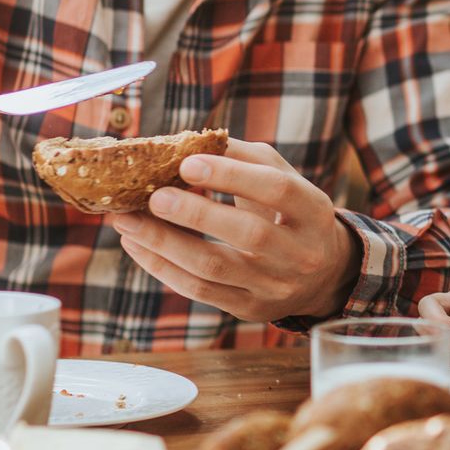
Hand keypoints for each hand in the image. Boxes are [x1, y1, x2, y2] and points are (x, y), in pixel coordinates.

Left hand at [110, 138, 355, 323]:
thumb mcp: (284, 179)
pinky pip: (199, 291)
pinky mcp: (249, 307)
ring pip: (214, 267)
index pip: (276, 190)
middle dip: (195, 214)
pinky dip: (162, 267)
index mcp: (313, 211)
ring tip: (126, 220)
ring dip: (164, 243)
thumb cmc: (291, 213)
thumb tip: (188, 142)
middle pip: (248, 233)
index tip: (187, 162)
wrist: (323, 274)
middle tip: (153, 196)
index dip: (232, 175)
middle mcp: (300, 252)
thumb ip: (243, 158)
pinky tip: (137, 244)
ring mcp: (275, 286)